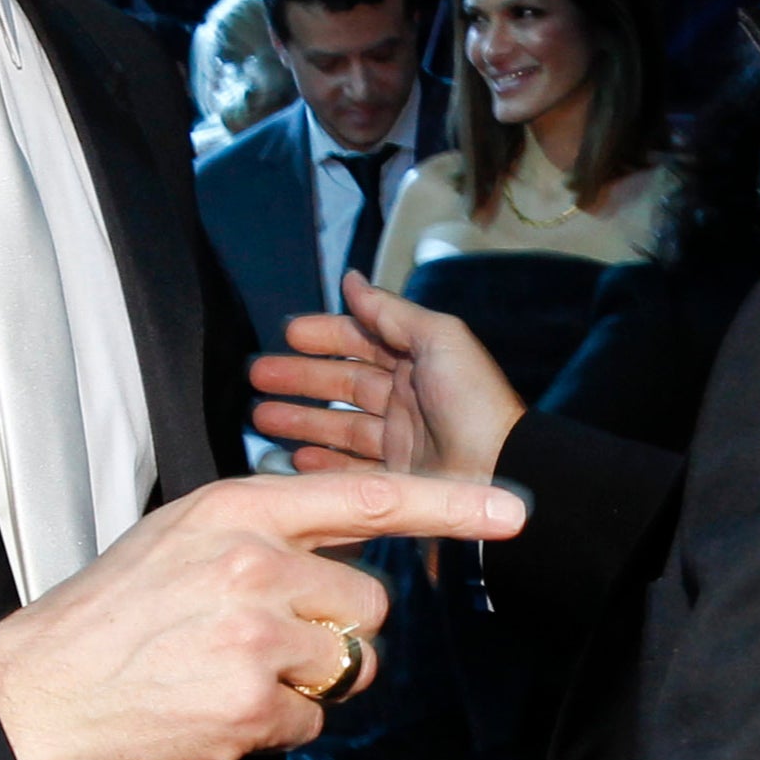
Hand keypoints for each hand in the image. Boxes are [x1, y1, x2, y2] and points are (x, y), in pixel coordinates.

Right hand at [0, 464, 525, 759]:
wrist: (40, 686)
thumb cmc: (114, 612)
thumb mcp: (183, 534)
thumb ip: (264, 529)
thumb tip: (340, 540)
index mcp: (240, 508)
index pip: (369, 498)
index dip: (452, 505)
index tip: (515, 507)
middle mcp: (256, 562)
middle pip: (370, 602)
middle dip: (338, 629)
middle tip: (265, 639)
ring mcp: (257, 636)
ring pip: (350, 663)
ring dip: (313, 679)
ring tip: (235, 672)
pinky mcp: (254, 704)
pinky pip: (314, 719)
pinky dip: (278, 724)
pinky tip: (218, 708)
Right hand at [252, 277, 525, 483]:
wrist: (500, 473)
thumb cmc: (473, 403)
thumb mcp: (438, 339)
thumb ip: (391, 310)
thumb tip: (352, 278)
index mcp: (418, 361)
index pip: (363, 341)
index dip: (326, 335)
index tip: (288, 334)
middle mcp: (407, 399)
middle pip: (343, 383)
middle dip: (300, 377)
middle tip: (258, 374)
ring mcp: (401, 442)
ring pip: (339, 426)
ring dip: (300, 419)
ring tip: (261, 415)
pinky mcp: (397, 481)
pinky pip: (350, 470)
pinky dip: (321, 464)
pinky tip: (294, 457)